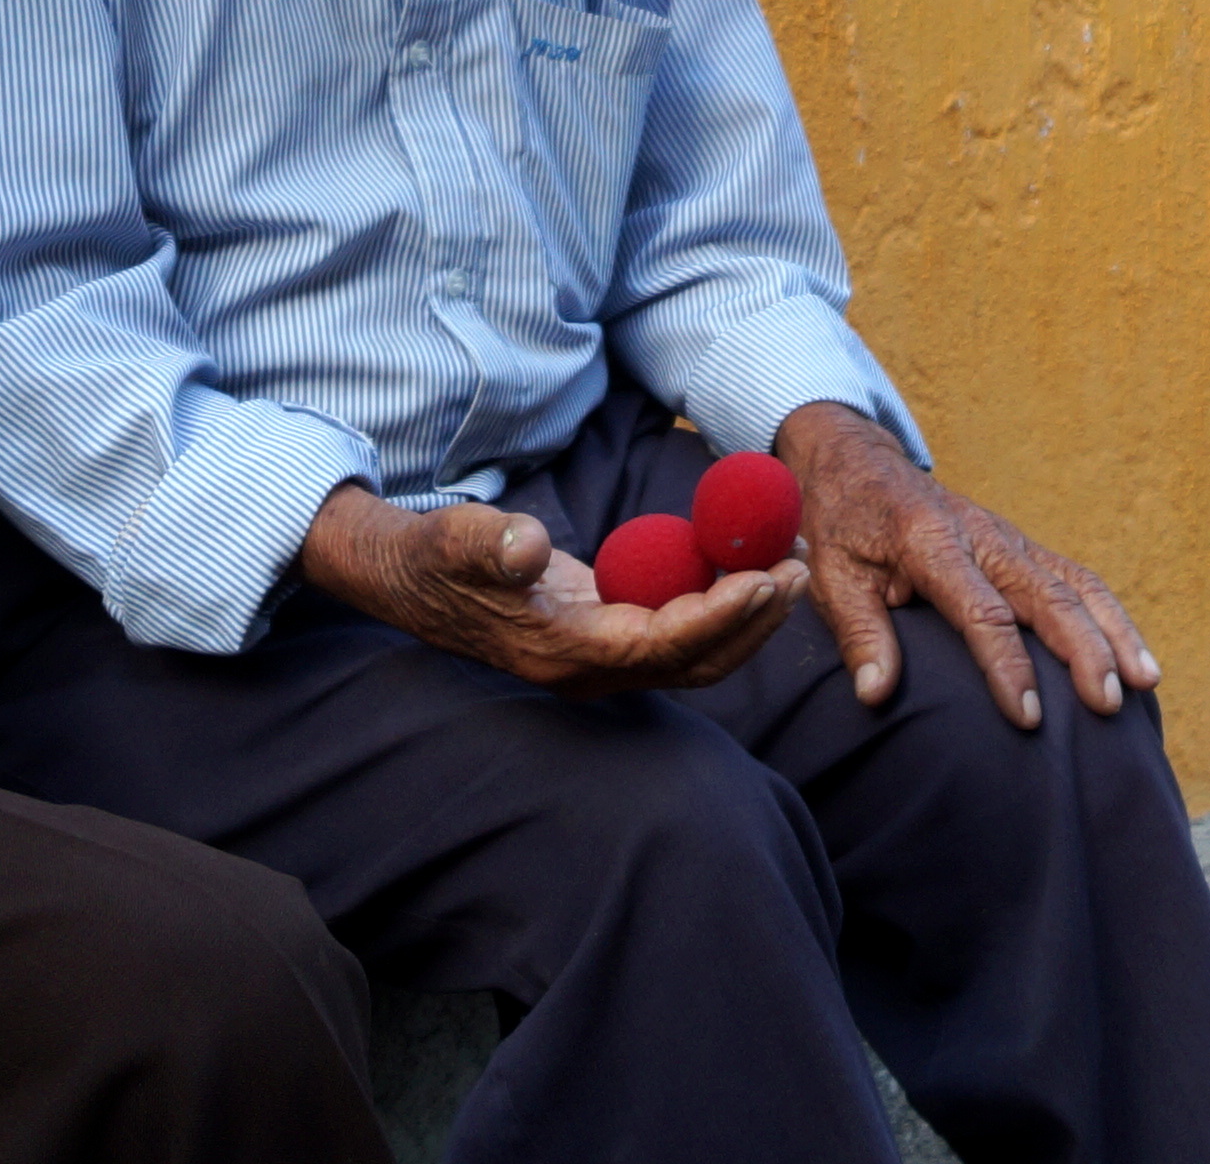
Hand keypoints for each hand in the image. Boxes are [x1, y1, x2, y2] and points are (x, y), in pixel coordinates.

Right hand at [299, 485, 803, 695]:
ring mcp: (600, 656)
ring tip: (788, 566)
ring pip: (692, 652)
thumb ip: (490, 545)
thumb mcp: (454, 540)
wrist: (411, 577)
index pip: (657, 647)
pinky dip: (718, 605)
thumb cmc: (436, 557)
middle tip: (797, 571)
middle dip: (751, 623)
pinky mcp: (605, 634)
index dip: (715, 619)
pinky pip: (677, 631)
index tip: (762, 582)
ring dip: (745, 617)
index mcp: (561, 651)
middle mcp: (589, 668)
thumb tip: (527, 546)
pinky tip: (743, 566)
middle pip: (692, 662)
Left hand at [775, 401, 1158, 727]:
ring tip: (1143, 684)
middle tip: (1108, 704)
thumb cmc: (841, 528)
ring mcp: (1009, 538)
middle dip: (1083, 651)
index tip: (1029, 718)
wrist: (857, 464)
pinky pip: (1077, 579)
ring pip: (1075, 584)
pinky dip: (1111, 617)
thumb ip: (859, 634)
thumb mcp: (829, 577)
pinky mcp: (1023, 546)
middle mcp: (983, 537)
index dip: (1007, 667)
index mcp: (930, 541)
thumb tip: (876, 695)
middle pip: (1046, 595)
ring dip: (1113, 633)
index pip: (981, 612)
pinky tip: (1136, 659)